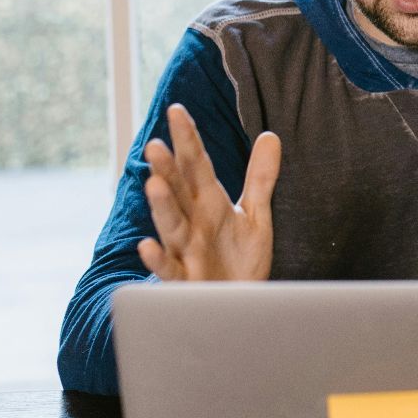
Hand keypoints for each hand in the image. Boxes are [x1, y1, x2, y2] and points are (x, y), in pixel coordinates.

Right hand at [137, 103, 280, 281]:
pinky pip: (169, 270)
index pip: (195, 166)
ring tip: (154, 184)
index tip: (176, 110)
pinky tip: (147, 246)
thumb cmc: (241, 262)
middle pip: (178, 192)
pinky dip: (157, 259)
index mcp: (208, 203)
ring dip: (162, 207)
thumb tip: (271, 135)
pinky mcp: (186, 282)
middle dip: (167, 170)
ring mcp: (186, 252)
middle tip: (155, 145)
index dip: (187, 139)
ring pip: (171, 226)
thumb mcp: (256, 216)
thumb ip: (260, 178)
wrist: (241, 308)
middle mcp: (193, 223)